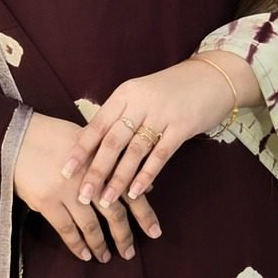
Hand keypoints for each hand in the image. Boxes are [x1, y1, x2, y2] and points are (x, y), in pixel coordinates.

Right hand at [14, 111, 161, 261]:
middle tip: (130, 253)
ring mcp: (68, 191)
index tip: (155, 232)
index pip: (131, 191)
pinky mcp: (47, 202)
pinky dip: (77, 244)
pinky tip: (85, 255)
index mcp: (103, 161)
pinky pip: (66, 229)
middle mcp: (89, 178)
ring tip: (106, 257)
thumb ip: (111, 163)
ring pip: (91, 225)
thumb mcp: (87, 143)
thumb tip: (141, 183)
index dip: (145, 214)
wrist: (16, 136)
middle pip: (114, 213)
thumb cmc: (52, 135)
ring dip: (101, 244)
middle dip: (124, 236)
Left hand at [61, 55, 259, 208]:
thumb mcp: (141, 94)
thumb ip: (119, 115)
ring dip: (118, 179)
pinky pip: (160, 155)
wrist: (212, 77)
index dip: (80, 150)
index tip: (65, 171)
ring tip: (105, 200)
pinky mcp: (182, 126)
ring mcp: (162, 114)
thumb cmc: (171, 89)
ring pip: (134, 151)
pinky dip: (146, 175)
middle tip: (82, 196)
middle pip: (112, 141)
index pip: (97, 125)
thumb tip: (91, 142)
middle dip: (95, 171)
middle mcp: (141, 102)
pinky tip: (134, 192)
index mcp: (125, 94)